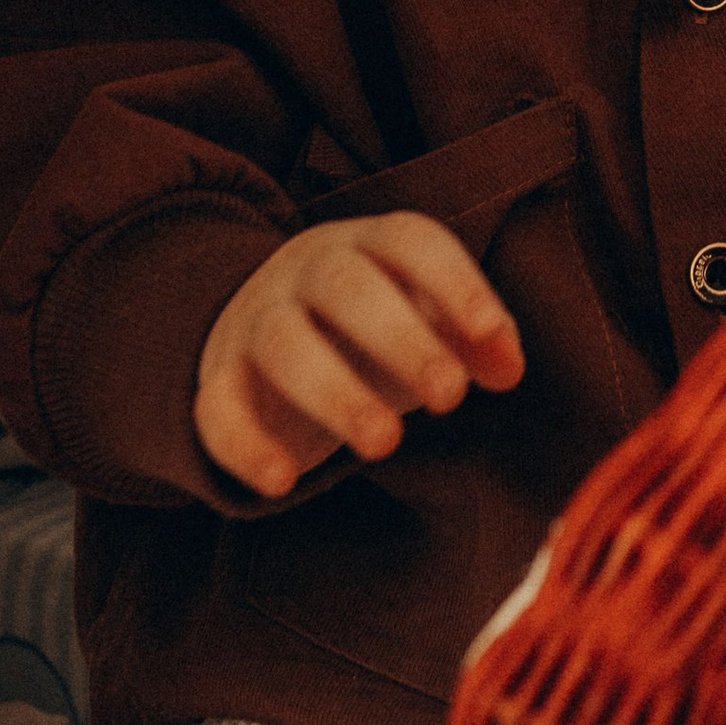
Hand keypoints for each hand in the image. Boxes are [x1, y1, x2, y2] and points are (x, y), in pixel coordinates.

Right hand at [194, 212, 523, 497]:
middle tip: (449, 396)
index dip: (452, 279)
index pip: (409, 240)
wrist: (259, 334)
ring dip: (335, 393)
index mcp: (368, 245)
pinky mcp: (218, 381)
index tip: (488, 330)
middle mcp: (306, 272)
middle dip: (400, 338)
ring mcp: (255, 322)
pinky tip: (281, 483)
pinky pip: (217, 408)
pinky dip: (243, 445)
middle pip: (345, 286)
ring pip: (283, 344)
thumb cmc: (370, 328)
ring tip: (386, 442)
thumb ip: (476, 337)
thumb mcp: (427, 320)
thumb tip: (508, 366)